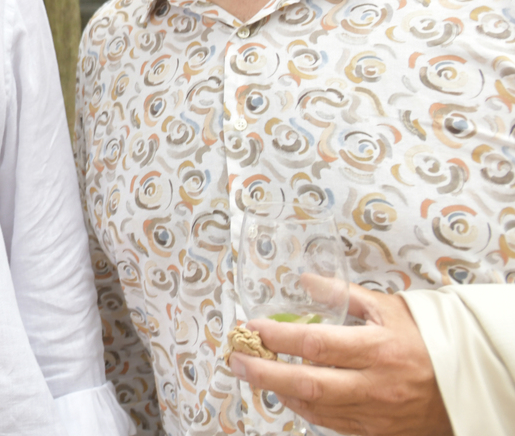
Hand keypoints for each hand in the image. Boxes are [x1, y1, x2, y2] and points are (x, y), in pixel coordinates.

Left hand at [228, 284, 450, 435]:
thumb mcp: (388, 307)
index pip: (316, 343)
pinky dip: (304, 409)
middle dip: (264, 373)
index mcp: (378, 348)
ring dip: (278, 391)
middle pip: (308, 383)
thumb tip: (305, 280)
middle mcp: (375, 384)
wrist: (465, 384)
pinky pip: (331, 424)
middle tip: (235, 360)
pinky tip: (286, 393)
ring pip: (316, 408)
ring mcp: (376, 413)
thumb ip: (343, 294)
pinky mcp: (376, 432)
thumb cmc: (424, 340)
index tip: (250, 328)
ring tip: (253, 374)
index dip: (278, 337)